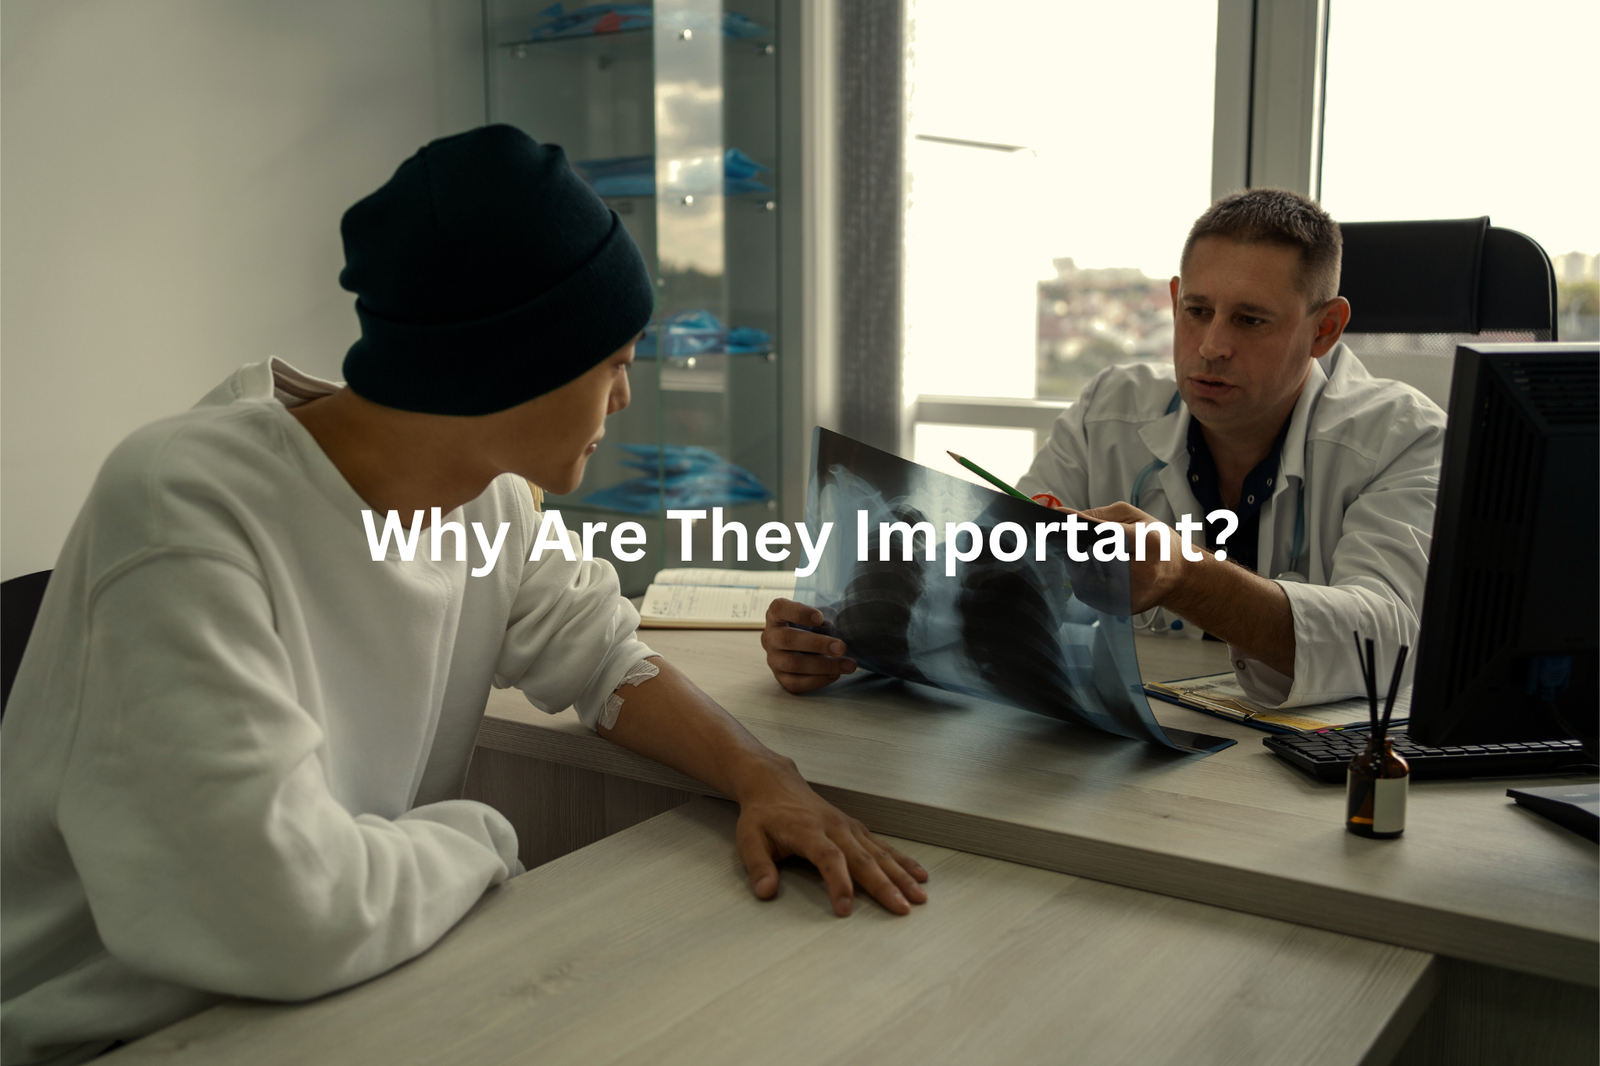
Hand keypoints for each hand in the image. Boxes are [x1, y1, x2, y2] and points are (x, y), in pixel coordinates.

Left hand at [735, 758, 927, 915]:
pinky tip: (918, 874)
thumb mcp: (749, 840)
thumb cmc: (762, 815)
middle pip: (863, 858)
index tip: (845, 909)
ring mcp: (848, 826)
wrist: (774, 783)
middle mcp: (834, 827)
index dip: (839, 883)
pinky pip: (882, 845)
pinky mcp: (855, 827)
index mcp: (808, 831)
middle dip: (885, 885)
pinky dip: (902, 860)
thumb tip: (766, 892)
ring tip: (920, 895)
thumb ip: (758, 867)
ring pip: (879, 852)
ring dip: (901, 874)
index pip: (829, 858)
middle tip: (903, 908)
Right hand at [761, 598, 856, 692]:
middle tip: (842, 648)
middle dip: (817, 644)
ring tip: (848, 665)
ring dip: (824, 665)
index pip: (779, 608)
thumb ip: (822, 620)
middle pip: (787, 639)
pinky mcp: (780, 678)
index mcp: (775, 615)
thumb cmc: (811, 627)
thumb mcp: (815, 617)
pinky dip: (818, 680)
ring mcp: (773, 659)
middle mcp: (770, 637)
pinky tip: (835, 674)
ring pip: (793, 664)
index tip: (820, 618)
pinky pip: (796, 683)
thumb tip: (833, 629)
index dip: (799, 612)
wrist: (803, 647)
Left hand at [1058, 500, 1191, 613]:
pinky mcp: (1124, 607)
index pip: (1109, 533)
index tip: (1060, 519)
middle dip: (1074, 548)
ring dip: (1075, 566)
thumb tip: (1070, 518)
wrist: (1180, 576)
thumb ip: (1103, 515)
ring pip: (1084, 580)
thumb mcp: (1138, 518)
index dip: (1081, 526)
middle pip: (1092, 559)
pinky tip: (1089, 571)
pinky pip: (1089, 595)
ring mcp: (1133, 593)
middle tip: (1066, 540)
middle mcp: (1142, 571)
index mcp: (1148, 542)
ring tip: (1079, 555)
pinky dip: (1083, 582)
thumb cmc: (1159, 544)